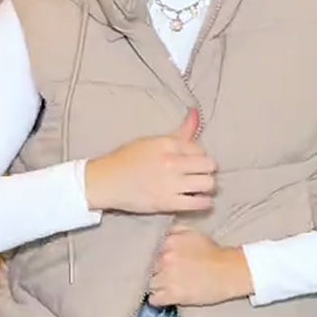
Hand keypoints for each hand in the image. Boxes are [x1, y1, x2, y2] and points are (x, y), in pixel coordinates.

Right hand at [85, 109, 215, 213]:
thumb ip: (179, 132)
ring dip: (206, 186)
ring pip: (208, 184)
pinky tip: (197, 199)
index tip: (191, 162)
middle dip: (206, 170)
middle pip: (209, 165)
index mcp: (167, 144)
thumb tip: (196, 113)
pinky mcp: (168, 203)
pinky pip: (199, 203)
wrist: (106, 182)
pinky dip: (203, 202)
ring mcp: (170, 184)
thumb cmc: (127, 160)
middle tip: (198, 174)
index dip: (198, 155)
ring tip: (198, 187)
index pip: (199, 148)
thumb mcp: (152, 141)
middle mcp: (171, 162)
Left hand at [148, 226, 253, 306]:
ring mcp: (167, 277)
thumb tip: (158, 234)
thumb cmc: (213, 252)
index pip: (147, 251)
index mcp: (168, 242)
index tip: (159, 262)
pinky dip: (158, 299)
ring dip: (155, 286)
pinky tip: (166, 296)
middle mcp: (165, 258)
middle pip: (146, 268)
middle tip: (164, 275)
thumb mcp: (193, 233)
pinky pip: (153, 299)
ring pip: (148, 284)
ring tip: (165, 286)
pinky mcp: (173, 295)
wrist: (230, 271)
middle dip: (153, 271)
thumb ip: (174, 231)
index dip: (153, 258)